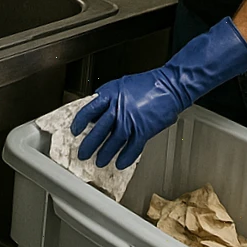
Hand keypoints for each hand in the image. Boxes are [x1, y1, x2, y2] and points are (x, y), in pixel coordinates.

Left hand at [71, 16, 246, 169]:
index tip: (75, 130)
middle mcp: (119, 108)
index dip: (81, 122)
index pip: (89, 109)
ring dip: (105, 153)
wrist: (171, 85)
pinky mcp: (144, 130)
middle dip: (89, 144)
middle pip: (98, 130)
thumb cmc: (149, 83)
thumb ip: (108, 97)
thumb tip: (96, 112)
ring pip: (113, 142)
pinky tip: (120, 163)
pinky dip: (125, 157)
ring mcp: (131, 120)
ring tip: (99, 161)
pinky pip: (132, 148)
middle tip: (83, 153)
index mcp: (112, 94)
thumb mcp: (122, 84)